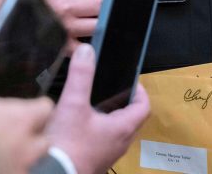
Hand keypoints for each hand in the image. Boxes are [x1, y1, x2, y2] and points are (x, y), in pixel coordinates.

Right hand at [0, 0, 112, 46]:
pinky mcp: (61, 45)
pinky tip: (104, 41)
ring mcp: (65, 28)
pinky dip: (95, 45)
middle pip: (100, 3)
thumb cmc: (9, 2)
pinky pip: (84, 47)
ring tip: (120, 17)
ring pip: (98, 24)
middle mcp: (65, 7)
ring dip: (109, 21)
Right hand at [0, 36, 52, 173]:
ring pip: (28, 161)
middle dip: (31, 132)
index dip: (36, 104)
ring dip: (19, 154)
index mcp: (18, 120)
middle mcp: (24, 150)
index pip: (45, 108)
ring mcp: (16, 171)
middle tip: (9, 128)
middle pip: (41, 138)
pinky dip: (4, 168)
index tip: (26, 103)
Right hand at [46, 43, 149, 173]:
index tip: (130, 80)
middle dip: (122, 101)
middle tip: (109, 87)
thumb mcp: (73, 104)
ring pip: (115, 130)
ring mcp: (107, 154)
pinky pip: (102, 141)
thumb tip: (87, 51)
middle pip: (130, 118)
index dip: (140, 91)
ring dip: (108, 116)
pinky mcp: (94, 160)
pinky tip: (78, 123)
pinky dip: (96, 129)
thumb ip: (81, 76)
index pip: (144, 106)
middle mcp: (120, 143)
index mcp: (123, 128)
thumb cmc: (67, 144)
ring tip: (93, 101)